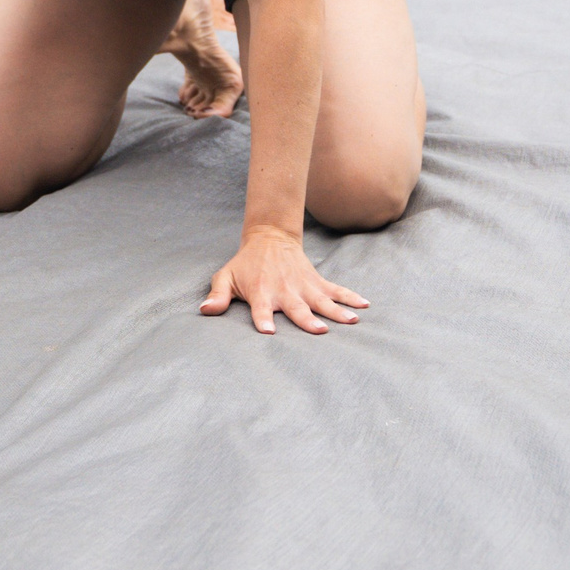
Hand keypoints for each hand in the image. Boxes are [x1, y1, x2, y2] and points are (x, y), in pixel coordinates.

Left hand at [199, 227, 367, 334]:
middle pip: (297, 308)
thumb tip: (204, 311)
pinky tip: (365, 305)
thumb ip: (217, 296)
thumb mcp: (226, 277)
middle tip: (320, 330)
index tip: (268, 331)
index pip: (260, 310)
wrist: (269, 238)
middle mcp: (284, 291)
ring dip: (337, 311)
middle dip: (307, 320)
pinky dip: (350, 296)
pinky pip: (336, 290)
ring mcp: (303, 286)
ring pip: (322, 300)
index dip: (263, 320)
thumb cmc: (245, 264)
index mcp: (261, 293)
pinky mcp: (315, 281)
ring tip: (352, 320)